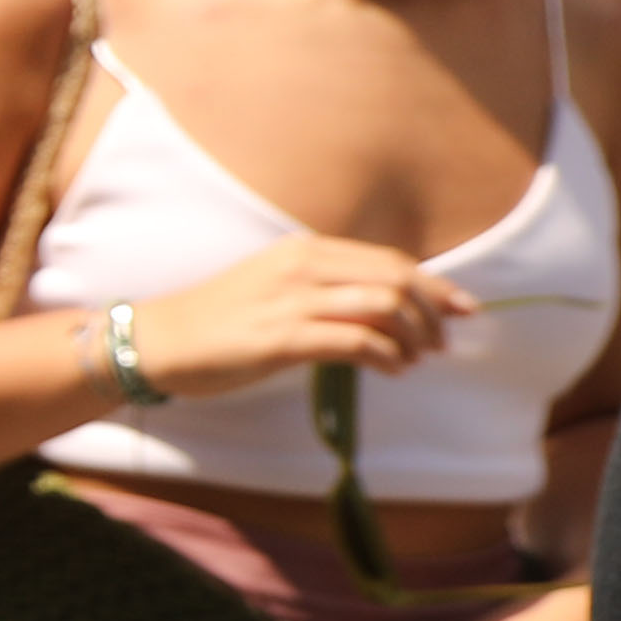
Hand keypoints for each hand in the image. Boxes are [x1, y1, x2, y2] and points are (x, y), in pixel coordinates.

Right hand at [132, 234, 474, 396]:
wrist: (160, 341)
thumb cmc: (220, 320)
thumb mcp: (277, 289)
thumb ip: (326, 291)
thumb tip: (387, 310)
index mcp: (304, 250)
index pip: (388, 260)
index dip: (433, 284)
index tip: (461, 308)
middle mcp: (302, 266)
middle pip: (395, 278)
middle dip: (432, 311)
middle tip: (443, 342)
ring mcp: (292, 300)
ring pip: (383, 306)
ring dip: (413, 336)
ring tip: (415, 359)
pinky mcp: (281, 337)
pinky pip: (356, 342)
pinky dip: (386, 357)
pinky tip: (391, 370)